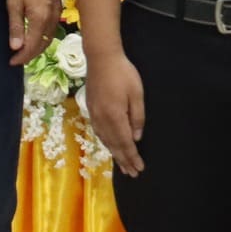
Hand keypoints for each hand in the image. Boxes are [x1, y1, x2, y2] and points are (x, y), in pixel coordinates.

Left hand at [6, 0, 61, 66]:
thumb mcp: (14, 2)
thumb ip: (15, 25)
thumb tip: (15, 47)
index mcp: (39, 19)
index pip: (31, 46)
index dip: (21, 56)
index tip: (11, 61)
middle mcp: (51, 21)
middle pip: (42, 46)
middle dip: (29, 55)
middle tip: (17, 59)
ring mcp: (57, 16)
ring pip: (48, 40)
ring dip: (37, 49)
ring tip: (25, 53)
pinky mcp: (59, 11)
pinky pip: (52, 32)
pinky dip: (43, 40)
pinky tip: (36, 39)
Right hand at [85, 50, 146, 176]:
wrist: (101, 57)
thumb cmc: (123, 73)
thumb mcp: (137, 94)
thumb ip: (137, 117)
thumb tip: (136, 137)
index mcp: (115, 116)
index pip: (125, 143)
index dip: (132, 157)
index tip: (139, 168)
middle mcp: (102, 119)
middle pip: (114, 145)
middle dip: (124, 160)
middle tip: (132, 173)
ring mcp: (94, 114)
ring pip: (105, 140)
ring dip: (114, 154)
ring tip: (122, 165)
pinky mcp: (91, 109)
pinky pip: (99, 132)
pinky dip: (106, 143)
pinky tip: (109, 145)